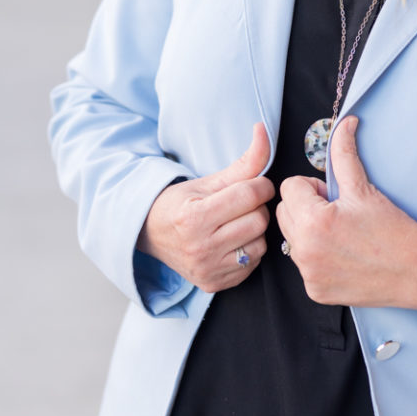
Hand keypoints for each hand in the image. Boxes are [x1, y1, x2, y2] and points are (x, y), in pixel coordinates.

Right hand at [137, 123, 273, 291]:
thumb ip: (244, 161)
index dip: (261, 185)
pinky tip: (234, 240)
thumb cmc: (182, 202)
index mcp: (194, 218)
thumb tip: (264, 131)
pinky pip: (253, 265)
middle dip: (257, 207)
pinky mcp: (214, 284)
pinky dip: (250, 250)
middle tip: (243, 204)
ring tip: (238, 222)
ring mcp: (207, 270)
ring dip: (255, 230)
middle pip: (258, 221)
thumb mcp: (209, 180)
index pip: (250, 195)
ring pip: (260, 244)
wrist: (152, 234)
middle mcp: (200, 248)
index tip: (255, 184)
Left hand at [275, 116, 416, 315]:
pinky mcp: (316, 292)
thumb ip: (344, 152)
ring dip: (309, 230)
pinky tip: (344, 254)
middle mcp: (305, 253)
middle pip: (285, 212)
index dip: (313, 186)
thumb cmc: (394, 230)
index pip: (290, 187)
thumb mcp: (364, 188)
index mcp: (314, 223)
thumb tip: (344, 123)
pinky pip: (303, 263)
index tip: (335, 196)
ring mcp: (309, 276)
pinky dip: (317, 255)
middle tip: (339, 212)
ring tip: (342, 233)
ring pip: (291, 238)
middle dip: (307, 206)